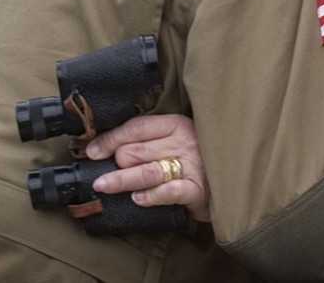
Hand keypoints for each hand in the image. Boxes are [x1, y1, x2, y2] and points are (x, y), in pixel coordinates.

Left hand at [85, 114, 210, 221]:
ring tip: (103, 186)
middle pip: (137, 150)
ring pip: (147, 171)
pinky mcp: (198, 190)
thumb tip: (105, 147)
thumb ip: (149, 141)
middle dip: (114, 163)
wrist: (232, 179)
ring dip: (121, 180)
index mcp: (176, 124)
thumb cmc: (197, 159)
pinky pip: (170, 191)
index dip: (110, 139)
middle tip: (99, 176)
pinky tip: (137, 199)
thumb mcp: (176, 140)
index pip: (136, 128)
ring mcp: (193, 166)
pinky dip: (151, 195)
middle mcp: (184, 142)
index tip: (91, 151)